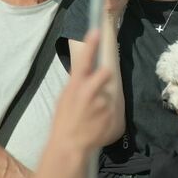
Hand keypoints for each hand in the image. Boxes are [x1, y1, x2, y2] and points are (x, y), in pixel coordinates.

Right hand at [50, 30, 116, 151]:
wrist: (70, 146)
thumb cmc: (64, 121)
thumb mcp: (64, 98)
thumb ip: (77, 84)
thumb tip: (85, 73)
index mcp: (75, 86)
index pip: (84, 60)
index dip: (91, 45)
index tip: (96, 31)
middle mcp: (90, 92)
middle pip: (105, 73)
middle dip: (103, 78)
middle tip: (95, 91)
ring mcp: (102, 104)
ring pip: (108, 94)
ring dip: (103, 101)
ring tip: (93, 114)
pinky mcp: (112, 115)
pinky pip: (112, 109)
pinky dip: (107, 114)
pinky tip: (97, 122)